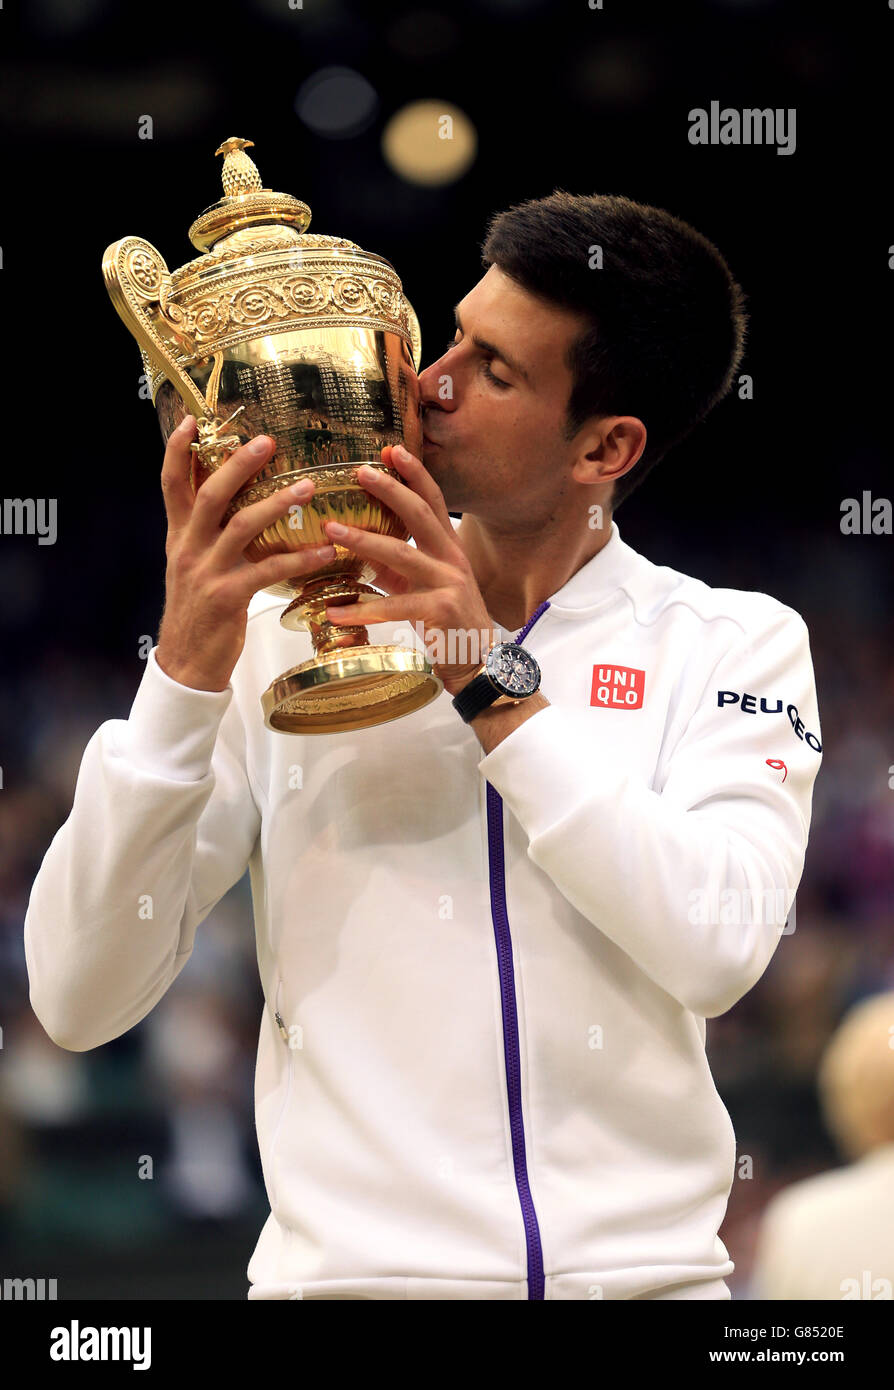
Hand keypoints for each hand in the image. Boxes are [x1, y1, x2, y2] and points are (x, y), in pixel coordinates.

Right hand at [155, 416, 336, 691]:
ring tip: (309, 488)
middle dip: (238, 465)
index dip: (177, 450)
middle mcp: (189, 548)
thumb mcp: (194, 567)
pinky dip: (299, 558)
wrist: (187, 663)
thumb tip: (237, 503)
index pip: (171, 484)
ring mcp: (207, 572)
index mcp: (179, 536)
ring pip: (241, 527)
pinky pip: (268, 570)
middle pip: (210, 494)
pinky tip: (326, 552)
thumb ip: (209, 535)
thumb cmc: (200, 612)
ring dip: (277, 504)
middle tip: (267, 441)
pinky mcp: (228, 597)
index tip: (193, 420)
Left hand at [321, 444, 497, 693]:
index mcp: (449, 548)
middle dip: (390, 490)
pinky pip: (394, 605)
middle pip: (420, 515)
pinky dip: (362, 609)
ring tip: (332, 531)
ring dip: (364, 540)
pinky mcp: (440, 610)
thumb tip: (358, 546)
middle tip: (360, 471)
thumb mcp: (422, 587)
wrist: (477, 663)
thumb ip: (394, 567)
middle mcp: (452, 559)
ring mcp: (449, 583)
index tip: (391, 450)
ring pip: (402, 554)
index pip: (433, 502)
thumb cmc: (449, 623)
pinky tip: (335, 611)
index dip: (415, 474)